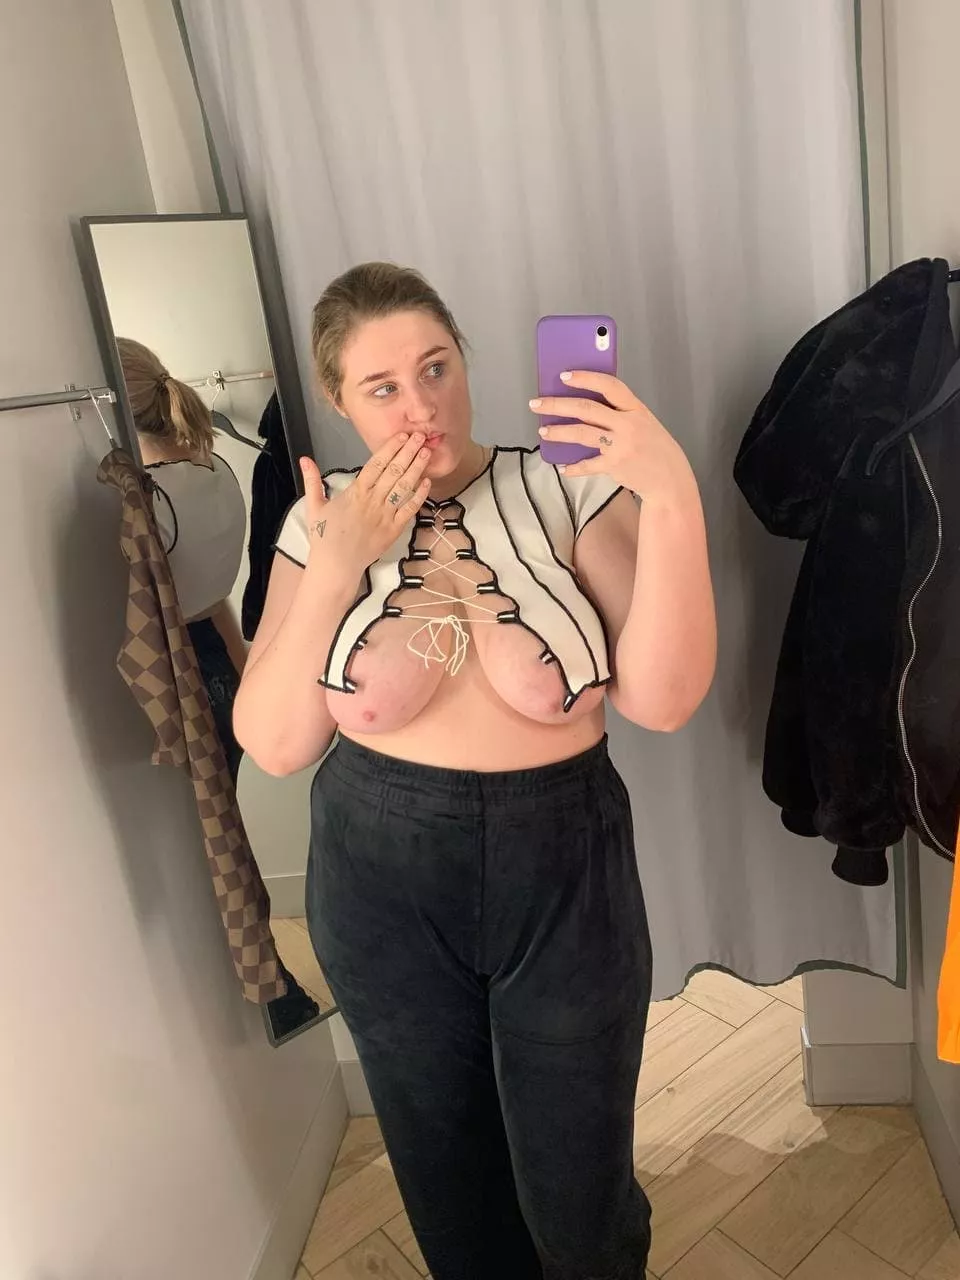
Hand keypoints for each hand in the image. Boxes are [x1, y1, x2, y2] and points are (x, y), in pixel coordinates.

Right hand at [299, 432, 431, 578]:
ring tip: (426, 452)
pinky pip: (409, 510)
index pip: (376, 464)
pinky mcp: (394, 530)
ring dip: (417, 468)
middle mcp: (373, 501)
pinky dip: (419, 496)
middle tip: (421, 436)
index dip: (390, 448)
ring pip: (404, 487)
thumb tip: (304, 458)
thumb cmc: (324, 537)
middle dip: (408, 452)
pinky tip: (427, 482)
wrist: (336, 565)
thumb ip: (312, 481)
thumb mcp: (314, 506)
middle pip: (394, 471)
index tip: (401, 435)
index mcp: (355, 492)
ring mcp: (385, 515)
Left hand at [531, 372, 694, 504]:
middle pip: (586, 408)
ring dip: (559, 431)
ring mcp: (621, 445)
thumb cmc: (655, 447)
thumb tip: (585, 406)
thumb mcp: (644, 422)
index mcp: (636, 408)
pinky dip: (574, 467)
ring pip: (582, 433)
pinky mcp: (615, 465)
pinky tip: (563, 467)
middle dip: (557, 404)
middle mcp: (628, 424)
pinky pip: (588, 465)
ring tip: (543, 430)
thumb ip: (621, 412)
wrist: (670, 479)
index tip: (564, 376)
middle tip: (537, 403)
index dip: (585, 378)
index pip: (609, 385)